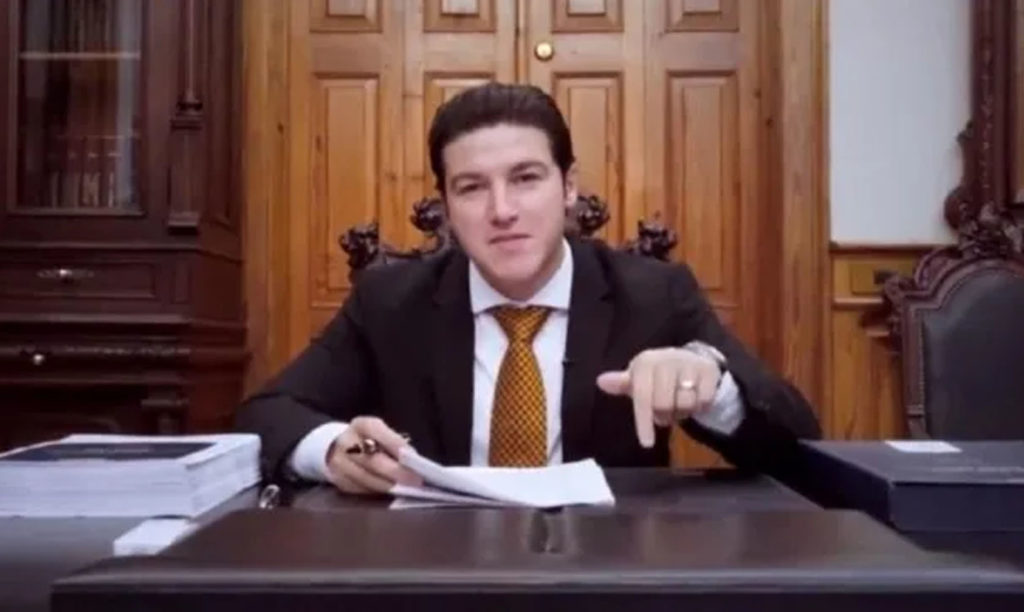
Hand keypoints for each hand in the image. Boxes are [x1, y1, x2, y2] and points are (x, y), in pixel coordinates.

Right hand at [325, 416, 422, 494]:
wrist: (338, 448)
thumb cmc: (369, 440)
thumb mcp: (381, 432)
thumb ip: (395, 442)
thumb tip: (412, 459)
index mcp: (361, 425)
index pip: (377, 431)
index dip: (395, 444)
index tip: (412, 456)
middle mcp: (346, 442)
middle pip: (372, 460)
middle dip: (396, 472)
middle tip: (415, 480)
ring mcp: (340, 463)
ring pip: (367, 478)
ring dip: (389, 485)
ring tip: (407, 488)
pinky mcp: (339, 481)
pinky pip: (361, 489)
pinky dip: (378, 491)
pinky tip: (391, 492)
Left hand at [596, 347, 721, 447]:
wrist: (690, 359)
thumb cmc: (657, 375)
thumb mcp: (639, 380)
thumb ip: (622, 384)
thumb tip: (601, 381)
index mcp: (645, 362)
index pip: (643, 397)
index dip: (644, 421)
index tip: (646, 443)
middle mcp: (667, 359)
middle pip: (664, 405)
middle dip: (665, 415)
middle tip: (666, 411)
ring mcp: (689, 363)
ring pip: (686, 404)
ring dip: (683, 411)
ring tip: (680, 403)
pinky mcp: (708, 370)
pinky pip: (704, 401)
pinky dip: (700, 406)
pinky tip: (696, 397)